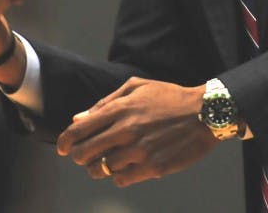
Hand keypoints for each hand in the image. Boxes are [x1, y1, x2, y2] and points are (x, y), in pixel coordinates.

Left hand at [56, 77, 218, 186]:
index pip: (79, 130)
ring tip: (107, 161)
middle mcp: (126, 130)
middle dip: (79, 156)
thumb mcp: (138, 88)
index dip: (65, 142)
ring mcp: (139, 150)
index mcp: (120, 109)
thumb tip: (79, 118)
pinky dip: (119, 176)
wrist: (204, 112)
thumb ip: (106, 102)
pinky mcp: (152, 167)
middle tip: (84, 156)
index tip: (63, 148)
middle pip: (85, 153)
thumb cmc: (170, 97)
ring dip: (100, 168)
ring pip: (102, 169)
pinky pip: (121, 179)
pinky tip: (126, 166)